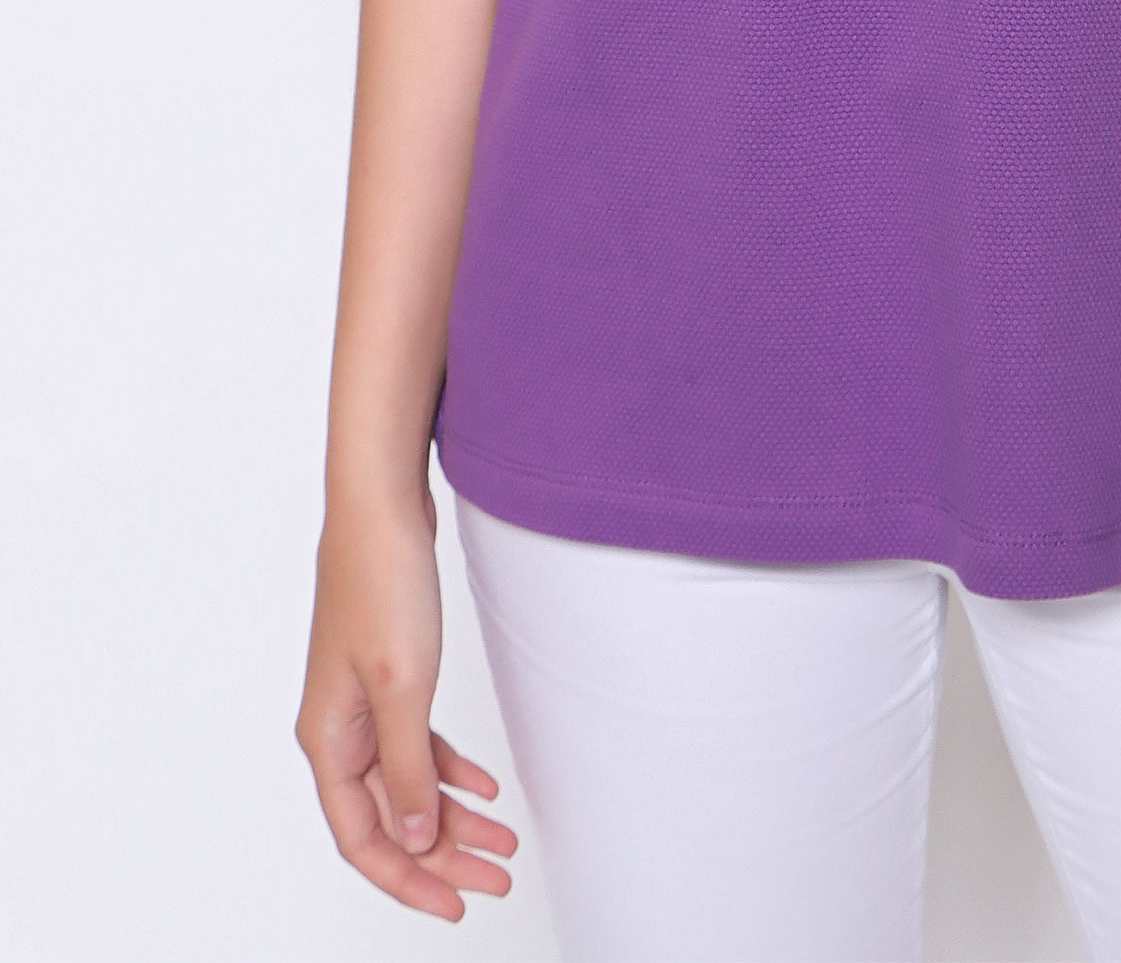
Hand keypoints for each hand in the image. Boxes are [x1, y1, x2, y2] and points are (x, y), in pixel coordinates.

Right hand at [296, 484, 517, 920]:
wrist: (383, 506)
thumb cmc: (381, 583)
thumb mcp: (402, 687)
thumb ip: (406, 770)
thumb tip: (414, 840)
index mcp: (327, 741)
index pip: (362, 839)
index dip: (408, 881)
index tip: (457, 905)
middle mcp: (339, 731)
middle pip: (389, 820)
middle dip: (442, 858)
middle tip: (495, 879)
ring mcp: (363, 704)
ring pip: (408, 784)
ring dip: (455, 817)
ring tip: (502, 842)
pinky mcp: (390, 676)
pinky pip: (418, 745)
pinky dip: (451, 769)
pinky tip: (487, 787)